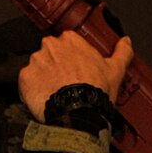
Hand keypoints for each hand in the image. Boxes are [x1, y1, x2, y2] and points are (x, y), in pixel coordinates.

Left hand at [17, 32, 134, 120]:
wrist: (78, 112)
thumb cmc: (96, 91)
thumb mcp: (115, 70)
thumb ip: (121, 53)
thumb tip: (126, 42)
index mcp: (71, 40)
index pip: (67, 43)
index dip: (72, 58)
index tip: (76, 69)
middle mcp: (50, 45)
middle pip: (50, 53)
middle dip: (56, 66)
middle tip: (66, 83)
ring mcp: (36, 61)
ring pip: (38, 67)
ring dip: (44, 77)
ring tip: (56, 93)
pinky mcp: (25, 77)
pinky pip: (26, 81)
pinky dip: (33, 89)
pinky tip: (45, 98)